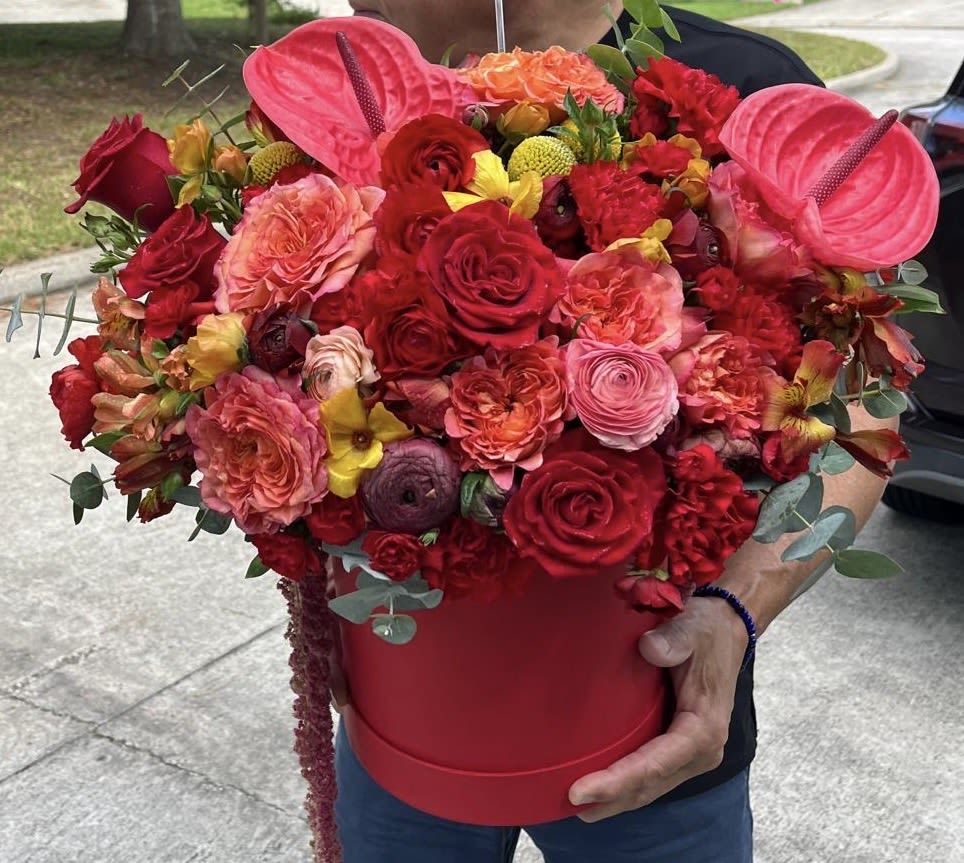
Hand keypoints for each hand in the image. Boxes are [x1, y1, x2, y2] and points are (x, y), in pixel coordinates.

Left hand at [568, 596, 747, 821]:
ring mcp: (691, 753)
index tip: (580, 790)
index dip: (617, 780)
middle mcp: (701, 750)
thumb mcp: (693, 628)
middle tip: (567, 803)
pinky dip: (625, 786)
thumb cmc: (707, 631)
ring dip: (616, 799)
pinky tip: (599, 790)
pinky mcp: (680, 748)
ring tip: (577, 807)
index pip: (654, 763)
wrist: (725, 630)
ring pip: (650, 786)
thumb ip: (673, 639)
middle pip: (650, 784)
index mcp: (703, 728)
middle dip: (610, 798)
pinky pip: (650, 774)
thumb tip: (648, 648)